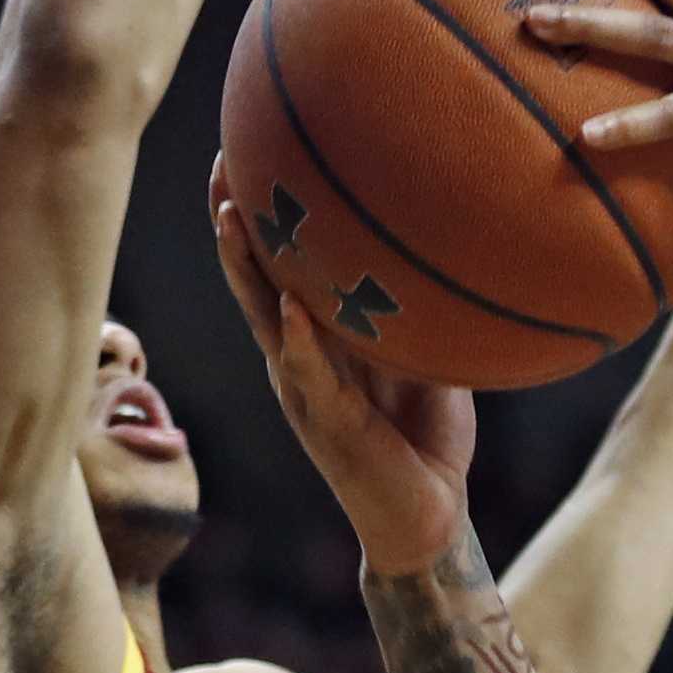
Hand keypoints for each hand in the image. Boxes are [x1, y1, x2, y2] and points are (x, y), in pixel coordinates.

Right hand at [212, 168, 476, 577]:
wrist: (429, 520)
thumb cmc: (425, 437)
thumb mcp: (429, 359)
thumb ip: (421, 313)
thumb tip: (453, 248)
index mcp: (317, 340)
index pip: (278, 267)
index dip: (259, 216)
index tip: (246, 152)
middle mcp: (298, 359)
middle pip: (254, 281)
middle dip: (233, 223)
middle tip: (219, 163)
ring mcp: (306, 393)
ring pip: (266, 322)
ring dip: (246, 272)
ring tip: (231, 218)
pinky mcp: (329, 428)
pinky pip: (311, 379)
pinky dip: (302, 345)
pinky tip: (292, 311)